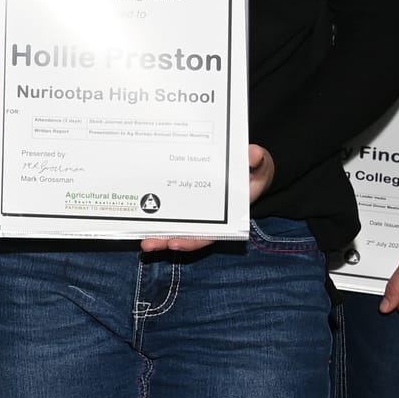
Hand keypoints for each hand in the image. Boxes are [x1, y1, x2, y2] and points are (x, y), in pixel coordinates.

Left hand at [143, 145, 275, 252]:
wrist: (248, 165)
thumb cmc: (254, 169)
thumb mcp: (260, 167)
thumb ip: (257, 163)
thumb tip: (254, 153)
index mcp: (226, 215)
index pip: (208, 233)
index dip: (192, 241)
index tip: (175, 244)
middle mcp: (208, 216)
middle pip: (186, 233)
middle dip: (166, 240)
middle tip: (148, 243)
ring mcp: (194, 208)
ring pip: (174, 224)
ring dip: (157, 231)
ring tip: (140, 237)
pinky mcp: (184, 197)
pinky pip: (167, 207)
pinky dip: (153, 210)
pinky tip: (138, 210)